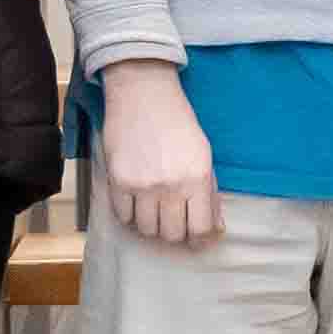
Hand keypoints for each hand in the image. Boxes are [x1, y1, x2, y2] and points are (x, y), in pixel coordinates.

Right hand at [92, 58, 220, 249]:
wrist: (144, 94)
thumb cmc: (178, 122)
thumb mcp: (204, 154)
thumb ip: (209, 192)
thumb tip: (213, 227)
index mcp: (198, 178)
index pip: (201, 229)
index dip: (201, 239)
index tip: (198, 239)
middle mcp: (171, 186)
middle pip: (172, 235)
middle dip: (176, 233)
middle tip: (175, 222)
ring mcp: (142, 185)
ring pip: (146, 230)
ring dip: (152, 226)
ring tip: (154, 210)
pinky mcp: (118, 180)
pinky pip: (123, 216)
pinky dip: (130, 215)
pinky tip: (136, 203)